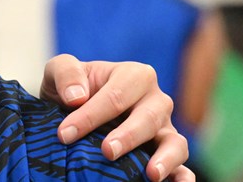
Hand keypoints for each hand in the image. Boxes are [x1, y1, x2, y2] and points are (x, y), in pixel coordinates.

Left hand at [39, 55, 189, 181]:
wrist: (72, 112)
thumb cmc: (71, 90)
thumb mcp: (59, 71)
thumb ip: (65, 72)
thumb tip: (76, 97)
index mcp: (134, 76)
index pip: (116, 95)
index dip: (90, 116)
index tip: (65, 134)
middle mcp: (155, 101)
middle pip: (148, 117)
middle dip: (128, 136)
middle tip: (107, 152)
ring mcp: (165, 129)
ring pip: (174, 142)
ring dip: (165, 158)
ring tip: (150, 174)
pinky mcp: (168, 154)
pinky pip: (183, 166)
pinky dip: (183, 176)